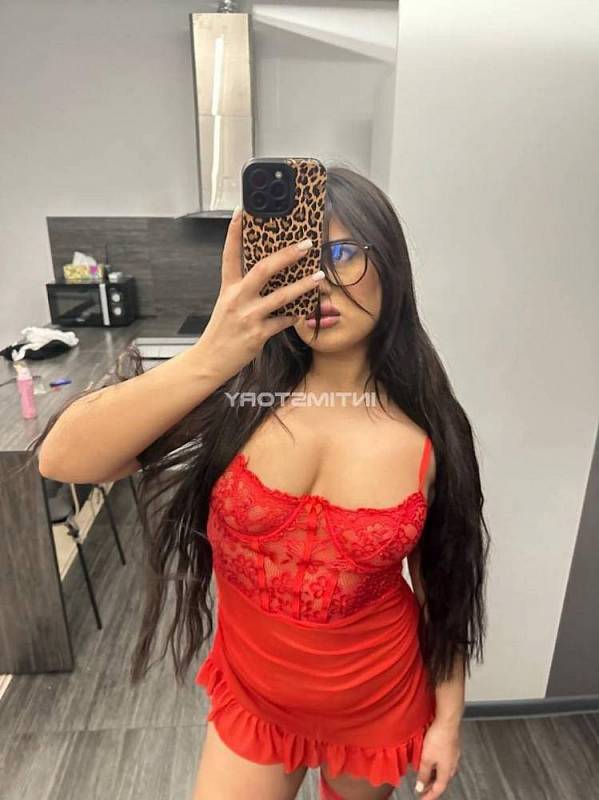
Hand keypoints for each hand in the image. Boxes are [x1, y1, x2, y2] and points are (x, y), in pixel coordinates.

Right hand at [195, 206, 324, 382]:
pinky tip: (306, 310)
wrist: (209, 361)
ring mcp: (248, 316)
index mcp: (227, 288)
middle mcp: (237, 298)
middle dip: (287, 255)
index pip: (229, 254)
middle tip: (306, 244)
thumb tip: (269, 273)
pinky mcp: (258, 334)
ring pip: (280, 296)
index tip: (241, 211)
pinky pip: (284, 321)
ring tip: (319, 276)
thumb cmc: (221, 332)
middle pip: (263, 269)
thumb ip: (243, 289)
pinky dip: (296, 315)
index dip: (234, 232)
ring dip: (303, 285)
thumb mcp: (226, 305)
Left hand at [414, 718, 460, 798]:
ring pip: (443, 771)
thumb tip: (421, 787)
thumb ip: (424, 774)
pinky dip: (436, 766)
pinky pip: (444, 762)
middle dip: (432, 787)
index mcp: (447, 772)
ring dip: (434, 776)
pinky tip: (431, 761)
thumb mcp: (426, 759)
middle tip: (423, 790)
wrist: (447, 722)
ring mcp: (453, 756)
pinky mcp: (452, 748)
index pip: (438, 789)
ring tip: (424, 776)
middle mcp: (452, 766)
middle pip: (442, 781)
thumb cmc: (438, 739)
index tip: (422, 799)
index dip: (430, 796)